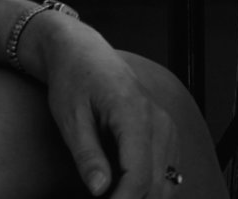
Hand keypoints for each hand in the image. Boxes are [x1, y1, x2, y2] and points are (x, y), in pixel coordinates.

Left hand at [24, 15, 176, 196]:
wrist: (85, 54)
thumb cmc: (75, 80)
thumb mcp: (70, 119)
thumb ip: (88, 156)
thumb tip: (99, 190)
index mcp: (134, 114)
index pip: (139, 175)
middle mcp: (159, 121)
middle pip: (157, 184)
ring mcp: (167, 127)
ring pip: (167, 182)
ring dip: (142, 197)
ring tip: (111, 196)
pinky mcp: (166, 133)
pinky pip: (167, 171)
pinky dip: (149, 187)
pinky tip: (123, 189)